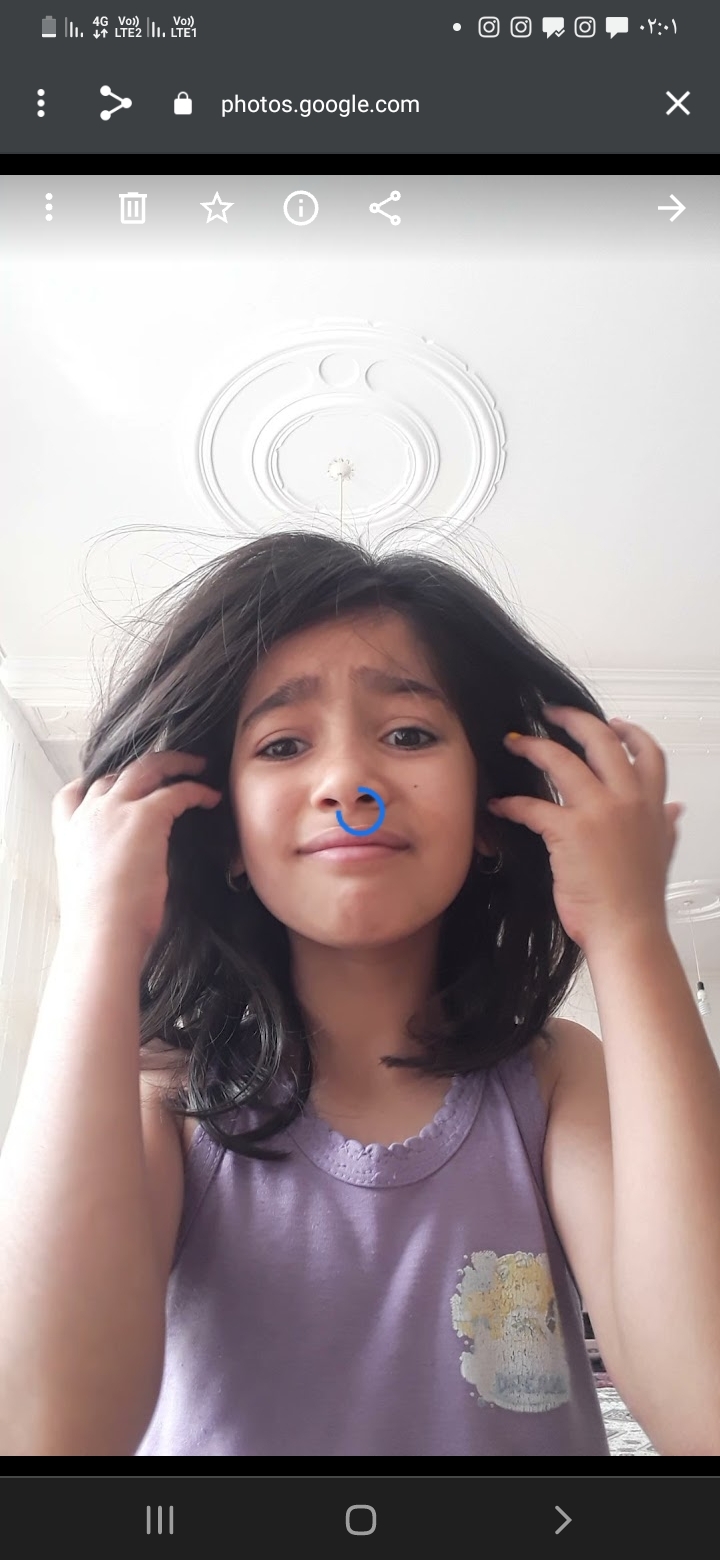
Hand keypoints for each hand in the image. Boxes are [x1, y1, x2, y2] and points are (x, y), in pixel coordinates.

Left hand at [486, 706, 683, 952]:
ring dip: (532, 746)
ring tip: (515, 743)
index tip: (612, 722)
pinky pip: (532, 805)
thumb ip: (665, 825)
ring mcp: (598, 813)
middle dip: (571, 719)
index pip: (647, 752)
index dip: (628, 731)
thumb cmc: (638, 900)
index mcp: (650, 804)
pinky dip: (510, 803)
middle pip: (600, 740)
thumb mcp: (661, 852)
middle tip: (551, 713)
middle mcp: (627, 800)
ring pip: (561, 760)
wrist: (628, 931)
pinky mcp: (568, 831)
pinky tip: (500, 806)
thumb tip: (674, 808)